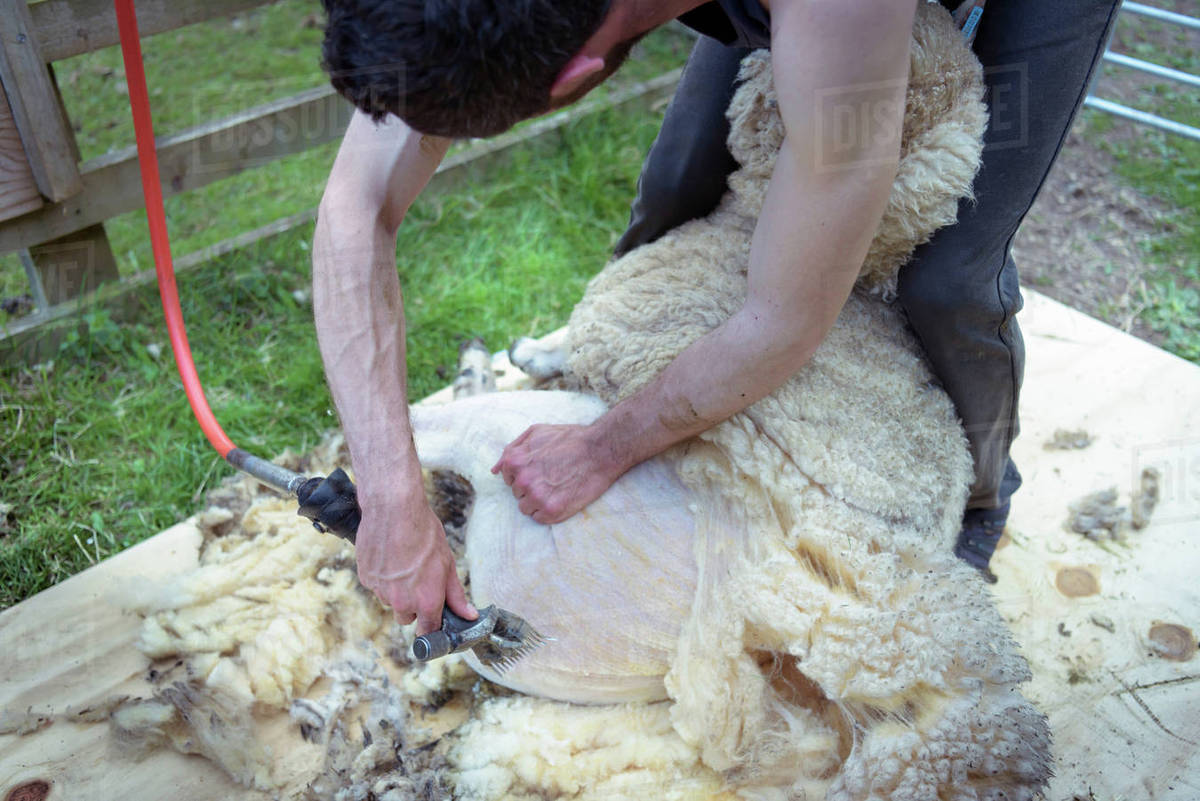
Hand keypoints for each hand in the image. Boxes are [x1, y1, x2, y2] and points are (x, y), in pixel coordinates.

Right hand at [353, 489, 475, 634]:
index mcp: (426, 600)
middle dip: (414, 605)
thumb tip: (468, 615)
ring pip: (390, 601)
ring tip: (404, 562)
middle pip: (407, 617)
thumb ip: (456, 594)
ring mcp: (381, 591)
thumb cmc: (424, 532)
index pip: (428, 631)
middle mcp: (402, 601)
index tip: (433, 619)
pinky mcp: (366, 578)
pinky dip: (382, 576)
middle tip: (419, 579)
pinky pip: (376, 586)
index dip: (431, 625)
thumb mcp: (447, 563)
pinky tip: (389, 557)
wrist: (394, 509)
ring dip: (396, 590)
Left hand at [491, 423, 623, 523]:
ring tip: (557, 487)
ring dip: (538, 501)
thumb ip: (512, 449)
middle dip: (531, 487)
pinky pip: (539, 518)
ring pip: (526, 507)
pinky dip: (549, 511)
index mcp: (514, 461)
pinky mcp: (552, 511)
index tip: (541, 469)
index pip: (507, 478)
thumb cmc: (570, 439)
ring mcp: (537, 497)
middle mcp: (522, 481)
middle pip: (517, 493)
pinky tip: (562, 497)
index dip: (525, 474)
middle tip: (553, 476)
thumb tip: (495, 470)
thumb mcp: (536, 432)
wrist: (600, 450)